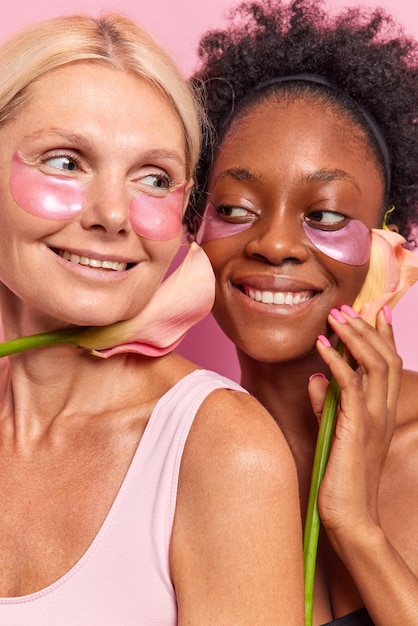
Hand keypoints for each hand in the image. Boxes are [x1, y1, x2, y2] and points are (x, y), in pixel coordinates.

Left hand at [308, 305, 401, 546]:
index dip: (384, 336)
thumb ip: (328, 406)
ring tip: (336, 317)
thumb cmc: (340, 476)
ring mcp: (372, 418)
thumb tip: (316, 380)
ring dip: (355, 337)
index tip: (376, 311)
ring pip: (374, 364)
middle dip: (367, 328)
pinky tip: (323, 347)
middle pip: (385, 357)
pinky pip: (350, 384)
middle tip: (346, 308)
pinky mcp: (356, 425)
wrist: (349, 515)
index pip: (389, 365)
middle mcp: (382, 411)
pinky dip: (337, 361)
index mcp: (381, 412)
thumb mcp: (334, 434)